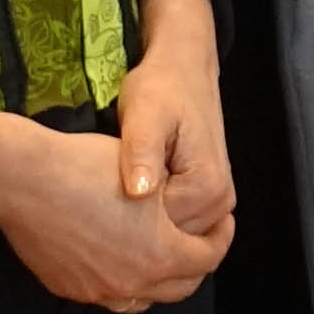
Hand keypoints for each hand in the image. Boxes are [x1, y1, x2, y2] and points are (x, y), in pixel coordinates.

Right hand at [0, 95, 226, 313]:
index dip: (220, 236)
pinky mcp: (68, 288)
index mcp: (160, 255)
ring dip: (158, 279)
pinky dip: (121, 280)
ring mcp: (97, 291)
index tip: (220, 222)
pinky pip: (106, 294)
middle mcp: (131, 282)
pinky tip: (118, 256)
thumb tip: (199, 214)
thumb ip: (181, 207)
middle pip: (181, 286)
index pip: (209, 257)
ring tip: (158, 252)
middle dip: (194, 262)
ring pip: (143, 297)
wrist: (22, 178)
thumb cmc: (87, 167)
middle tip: (195, 239)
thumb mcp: (151, 178)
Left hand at [118, 0, 236, 250]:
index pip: (159, 232)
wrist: (181, 72)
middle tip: (95, 192)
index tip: (94, 193)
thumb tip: (140, 192)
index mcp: (208, 187)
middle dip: (129, 225)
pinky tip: (122, 195)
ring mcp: (214, 205)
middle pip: (165, 241)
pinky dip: (145, 220)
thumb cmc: (160, 89)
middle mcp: (219, 203)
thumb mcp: (145, 115)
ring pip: (166, 237)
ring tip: (107, 193)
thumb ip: (142, 153)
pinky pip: (170, 226)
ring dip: (136, 225)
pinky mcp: (202, 201)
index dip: (121, 218)